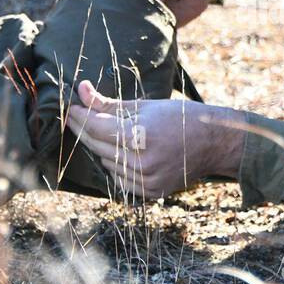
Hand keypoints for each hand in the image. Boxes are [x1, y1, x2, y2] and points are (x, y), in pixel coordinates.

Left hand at [66, 80, 243, 199]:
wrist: (213, 143)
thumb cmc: (180, 118)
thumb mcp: (145, 105)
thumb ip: (109, 104)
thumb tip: (81, 91)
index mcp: (141, 136)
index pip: (96, 127)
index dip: (80, 117)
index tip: (70, 109)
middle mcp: (142, 162)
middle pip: (98, 146)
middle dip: (85, 131)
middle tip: (78, 117)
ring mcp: (147, 180)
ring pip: (106, 164)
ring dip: (102, 149)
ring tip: (107, 134)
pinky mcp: (151, 192)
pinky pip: (119, 181)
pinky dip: (116, 166)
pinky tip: (122, 154)